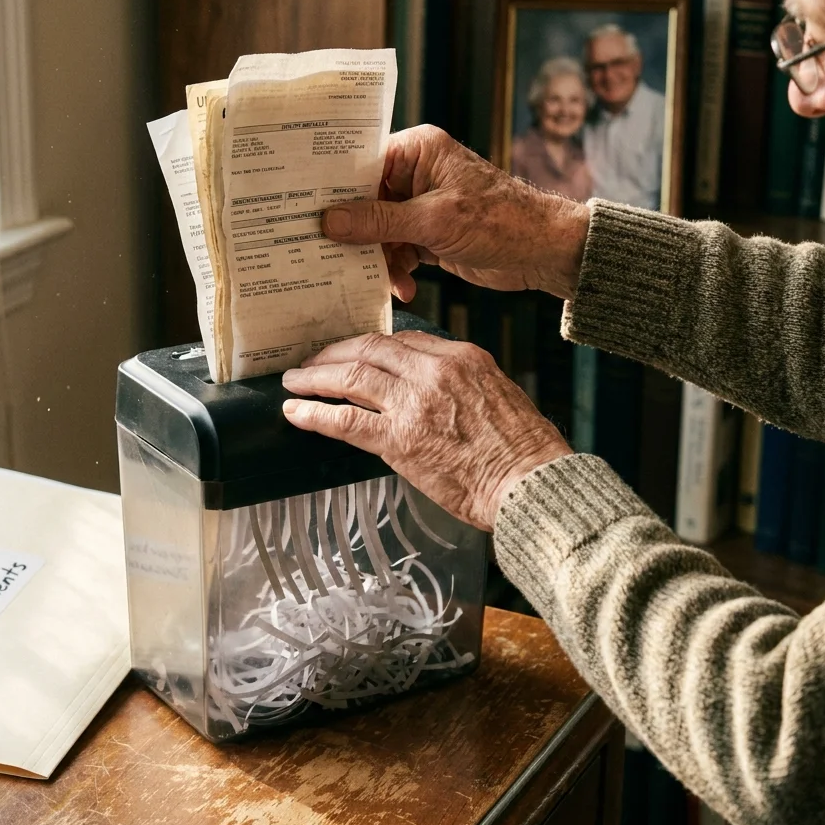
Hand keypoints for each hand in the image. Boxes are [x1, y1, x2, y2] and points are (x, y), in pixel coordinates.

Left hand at [281, 331, 571, 530]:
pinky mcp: (399, 439)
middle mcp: (435, 371)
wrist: (530, 484)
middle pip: (369, 349)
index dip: (369, 345)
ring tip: (294, 382)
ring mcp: (414, 403)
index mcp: (462, 357)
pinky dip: (315, 414)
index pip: (402, 339)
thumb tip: (429, 390)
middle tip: (312, 362)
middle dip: (334, 354)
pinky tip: (297, 413)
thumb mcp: (497, 394)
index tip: (352, 353)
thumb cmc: (522, 451)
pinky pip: (345, 420)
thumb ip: (459, 384)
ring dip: (315, 378)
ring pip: (350, 377)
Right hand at [323, 125, 591, 300]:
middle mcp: (416, 173)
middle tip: (325, 254)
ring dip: (377, 259)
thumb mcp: (433, 221)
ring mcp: (420, 205)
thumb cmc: (499, 222)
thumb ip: (379, 221)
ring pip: (377, 231)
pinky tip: (402, 288)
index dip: (334, 189)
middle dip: (352, 232)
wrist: (542, 252)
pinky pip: (395, 251)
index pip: (361, 164)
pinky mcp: (427, 234)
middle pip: (364, 201)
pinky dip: (395, 271)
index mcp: (418, 150)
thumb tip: (329, 221)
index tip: (306, 210)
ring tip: (376, 281)